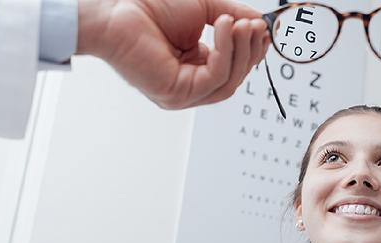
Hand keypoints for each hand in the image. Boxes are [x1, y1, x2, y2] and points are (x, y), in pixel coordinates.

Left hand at [77, 0, 269, 107]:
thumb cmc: (149, 8)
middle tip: (255, 25)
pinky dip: (225, 51)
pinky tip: (224, 27)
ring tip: (239, 23)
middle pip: (236, 78)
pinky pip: (215, 77)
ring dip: (240, 50)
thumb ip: (235, 17)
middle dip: (249, 50)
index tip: (264, 29)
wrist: (116, 8)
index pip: (233, 68)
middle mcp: (190, 85)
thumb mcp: (206, 9)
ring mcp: (183, 94)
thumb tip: (261, 23)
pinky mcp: (177, 94)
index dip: (251, 50)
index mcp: (195, 68)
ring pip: (229, 82)